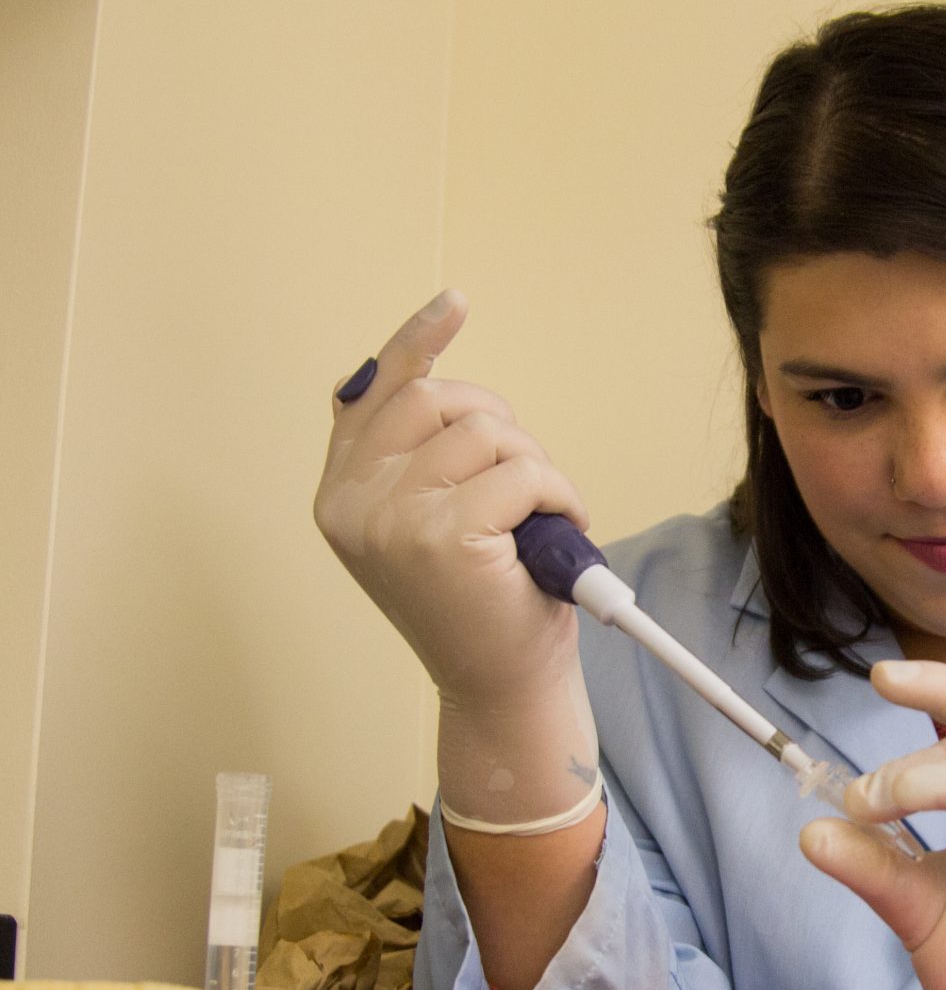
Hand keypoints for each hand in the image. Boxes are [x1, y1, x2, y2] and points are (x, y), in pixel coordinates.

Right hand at [312, 290, 589, 716]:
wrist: (502, 685)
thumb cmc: (483, 602)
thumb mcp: (431, 521)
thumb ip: (416, 458)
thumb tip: (428, 377)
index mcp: (340, 494)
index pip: (371, 392)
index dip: (417, 343)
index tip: (456, 303)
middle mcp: (352, 503)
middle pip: (439, 400)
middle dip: (502, 427)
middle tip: (528, 484)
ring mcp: (391, 519)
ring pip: (486, 432)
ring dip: (536, 466)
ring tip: (544, 518)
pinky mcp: (442, 536)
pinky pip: (522, 471)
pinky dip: (558, 493)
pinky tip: (560, 530)